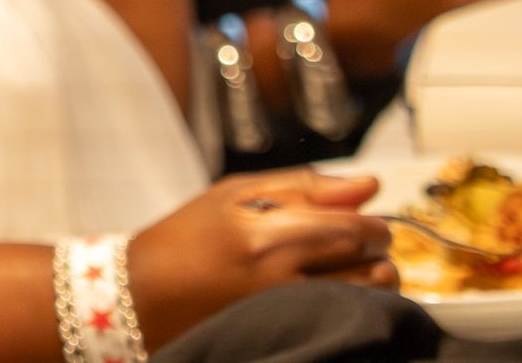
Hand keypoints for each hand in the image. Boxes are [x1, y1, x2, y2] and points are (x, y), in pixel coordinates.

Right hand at [127, 170, 393, 345]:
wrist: (144, 295)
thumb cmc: (186, 238)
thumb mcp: (233, 194)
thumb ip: (302, 186)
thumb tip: (370, 186)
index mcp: (265, 233)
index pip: (354, 228)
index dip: (372, 225)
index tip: (366, 223)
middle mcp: (280, 276)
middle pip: (369, 264)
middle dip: (377, 251)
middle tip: (361, 246)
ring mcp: (287, 312)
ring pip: (368, 297)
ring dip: (372, 281)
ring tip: (350, 272)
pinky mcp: (289, 335)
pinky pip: (348, 321)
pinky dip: (355, 305)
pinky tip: (336, 296)